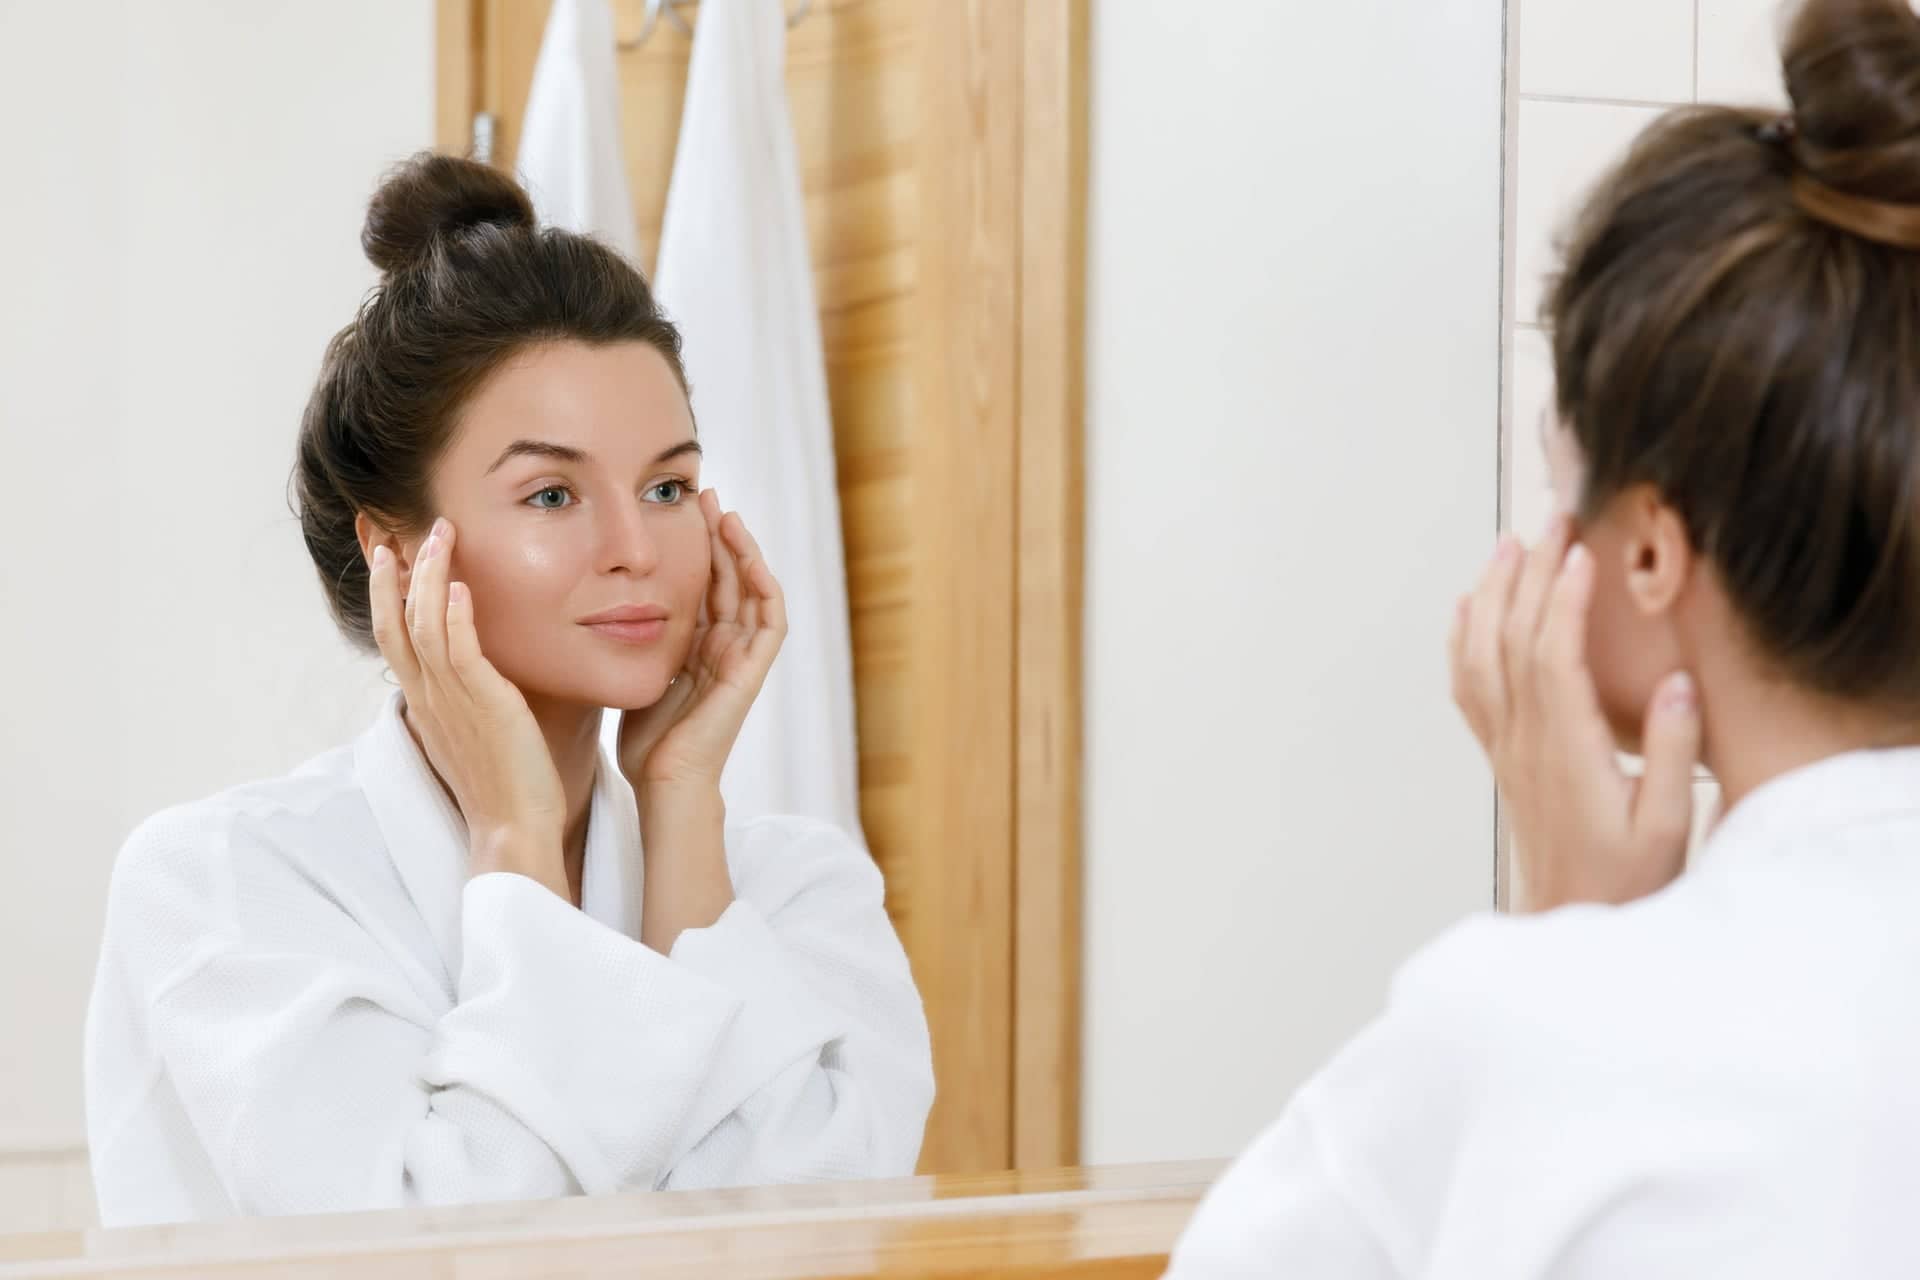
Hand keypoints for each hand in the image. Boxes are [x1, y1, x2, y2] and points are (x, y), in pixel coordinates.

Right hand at [369, 517, 567, 894]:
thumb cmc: (505, 787)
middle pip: (394, 624)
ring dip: (428, 577)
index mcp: (426, 704)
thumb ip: (471, 701)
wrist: (513, 830)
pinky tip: (459, 584)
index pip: (394, 638)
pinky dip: (456, 614)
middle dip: (390, 576)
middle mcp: (429, 699)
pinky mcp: (483, 705)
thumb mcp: (477, 735)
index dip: (386, 596)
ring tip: (437, 536)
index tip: (386, 559)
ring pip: (424, 625)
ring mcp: (452, 701)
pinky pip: (459, 650)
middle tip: (390, 535)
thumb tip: (481, 678)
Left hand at [618, 490, 786, 790]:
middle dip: (719, 535)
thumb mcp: (632, 671)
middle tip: (703, 494)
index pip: (705, 584)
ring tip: (725, 513)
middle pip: (731, 578)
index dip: (696, 546)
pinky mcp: (753, 673)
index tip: (677, 507)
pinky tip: (747, 556)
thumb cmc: (644, 741)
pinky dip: (764, 586)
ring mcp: (742, 659)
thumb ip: (629, 637)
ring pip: (754, 591)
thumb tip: (595, 600)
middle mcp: (725, 648)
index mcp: (699, 647)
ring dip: (743, 550)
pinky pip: (771, 622)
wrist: (663, 783)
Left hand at [1449, 514, 1701, 911]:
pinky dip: (1464, 641)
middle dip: (1530, 575)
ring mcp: (1505, 747)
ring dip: (1494, 596)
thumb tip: (1675, 684)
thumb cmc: (1623, 882)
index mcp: (1566, 752)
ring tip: (1510, 546)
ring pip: (1483, 657)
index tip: (1580, 554)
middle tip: (1553, 522)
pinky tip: (1468, 610)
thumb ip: (1670, 754)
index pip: (1554, 658)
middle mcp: (1524, 742)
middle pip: (1513, 642)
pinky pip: (1469, 688)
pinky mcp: (1501, 757)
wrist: (1569, 923)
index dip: (1562, 602)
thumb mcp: (1665, 827)